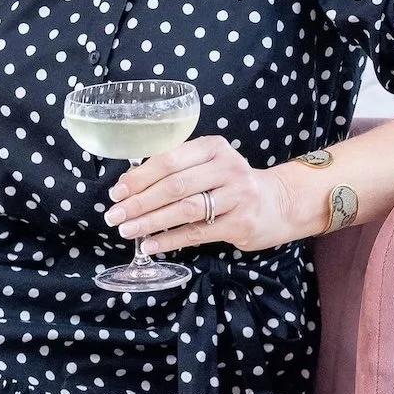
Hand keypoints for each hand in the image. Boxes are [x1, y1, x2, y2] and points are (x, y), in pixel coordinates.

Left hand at [104, 133, 293, 256]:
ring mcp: (237, 196)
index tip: (117, 192)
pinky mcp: (241, 223)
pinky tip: (150, 245)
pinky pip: (197, 232)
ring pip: (185, 210)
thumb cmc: (231, 184)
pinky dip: (170, 239)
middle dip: (139, 202)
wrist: (279, 203)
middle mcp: (227, 168)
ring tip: (127, 230)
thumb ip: (176, 170)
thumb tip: (129, 185)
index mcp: (213, 147)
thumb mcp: (209, 165)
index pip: (169, 160)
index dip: (139, 177)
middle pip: (175, 185)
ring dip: (151, 221)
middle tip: (115, 215)